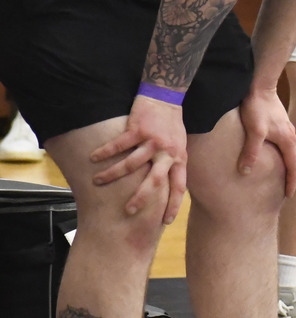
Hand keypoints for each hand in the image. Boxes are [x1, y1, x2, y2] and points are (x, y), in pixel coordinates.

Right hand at [90, 94, 187, 222]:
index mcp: (179, 158)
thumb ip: (173, 164)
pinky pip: (118, 145)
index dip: (173, 203)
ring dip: (113, 174)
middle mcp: (167, 152)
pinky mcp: (137, 129)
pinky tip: (93, 158)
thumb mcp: (180, 146)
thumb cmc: (171, 124)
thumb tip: (167, 186)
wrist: (166, 96)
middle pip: (155, 180)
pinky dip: (105, 152)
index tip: (165, 221)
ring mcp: (152, 141)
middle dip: (142, 198)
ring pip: (131, 163)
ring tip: (98, 182)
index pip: (179, 186)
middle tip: (129, 212)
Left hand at [238, 86, 295, 197]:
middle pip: (292, 160)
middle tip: (285, 189)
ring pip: (287, 151)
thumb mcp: (254, 131)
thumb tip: (246, 172)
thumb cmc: (257, 108)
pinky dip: (279, 153)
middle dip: (290, 176)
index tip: (289, 195)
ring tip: (278, 175)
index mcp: (288, 140)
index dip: (291, 182)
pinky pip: (281, 143)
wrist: (259, 85)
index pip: (293, 166)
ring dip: (285, 164)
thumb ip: (251, 152)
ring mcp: (286, 128)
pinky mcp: (279, 122)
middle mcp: (290, 135)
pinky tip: (270, 154)